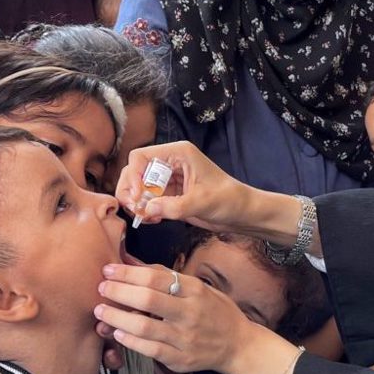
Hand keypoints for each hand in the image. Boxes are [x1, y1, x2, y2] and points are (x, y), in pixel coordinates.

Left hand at [93, 263, 266, 373]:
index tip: (109, 269)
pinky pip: (150, 350)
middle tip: (101, 288)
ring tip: (101, 311)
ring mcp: (186, 338)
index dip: (127, 273)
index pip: (155, 278)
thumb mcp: (198, 287)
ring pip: (144, 327)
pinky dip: (130, 341)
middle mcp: (191, 313)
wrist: (238, 345)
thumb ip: (166, 276)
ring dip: (117, 317)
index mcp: (195, 291)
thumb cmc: (215, 311)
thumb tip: (131, 262)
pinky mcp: (181, 359)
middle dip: (119, 292)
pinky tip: (117, 332)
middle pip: (148, 300)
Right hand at [115, 141, 251, 231]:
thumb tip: (147, 210)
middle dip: (131, 190)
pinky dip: (145, 210)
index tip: (139, 196)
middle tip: (136, 210)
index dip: (134, 176)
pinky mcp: (169, 195)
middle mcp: (170, 163)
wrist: (242, 214)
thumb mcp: (202, 202)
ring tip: (145, 217)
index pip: (141, 157)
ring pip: (138, 187)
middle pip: (134, 171)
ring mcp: (168, 180)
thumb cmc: (229, 200)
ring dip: (136, 202)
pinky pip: (147, 200)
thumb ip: (174, 206)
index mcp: (178, 153)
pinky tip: (153, 220)